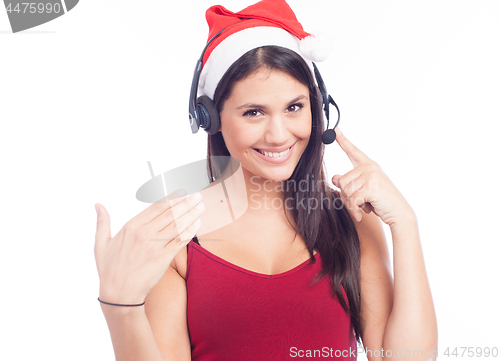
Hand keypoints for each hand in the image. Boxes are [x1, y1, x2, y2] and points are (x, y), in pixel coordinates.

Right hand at [94, 190, 204, 304]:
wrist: (119, 294)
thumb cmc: (109, 270)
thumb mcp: (100, 244)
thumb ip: (102, 222)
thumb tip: (98, 205)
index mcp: (131, 227)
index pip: (156, 207)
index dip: (171, 198)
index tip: (181, 191)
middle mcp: (144, 234)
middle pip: (170, 213)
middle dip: (185, 203)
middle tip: (197, 196)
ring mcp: (155, 246)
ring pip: (177, 225)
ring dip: (191, 214)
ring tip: (201, 205)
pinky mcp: (163, 258)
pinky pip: (179, 241)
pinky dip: (189, 231)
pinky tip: (197, 223)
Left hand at [331, 128, 414, 226]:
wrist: (399, 213)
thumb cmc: (381, 201)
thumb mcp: (364, 189)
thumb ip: (350, 182)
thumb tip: (335, 177)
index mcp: (368, 165)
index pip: (353, 152)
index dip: (343, 141)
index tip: (335, 130)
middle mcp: (369, 168)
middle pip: (342, 181)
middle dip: (348, 195)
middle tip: (362, 201)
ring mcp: (371, 176)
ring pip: (345, 191)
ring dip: (352, 203)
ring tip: (366, 204)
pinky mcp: (371, 188)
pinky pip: (352, 200)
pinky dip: (354, 210)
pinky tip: (360, 215)